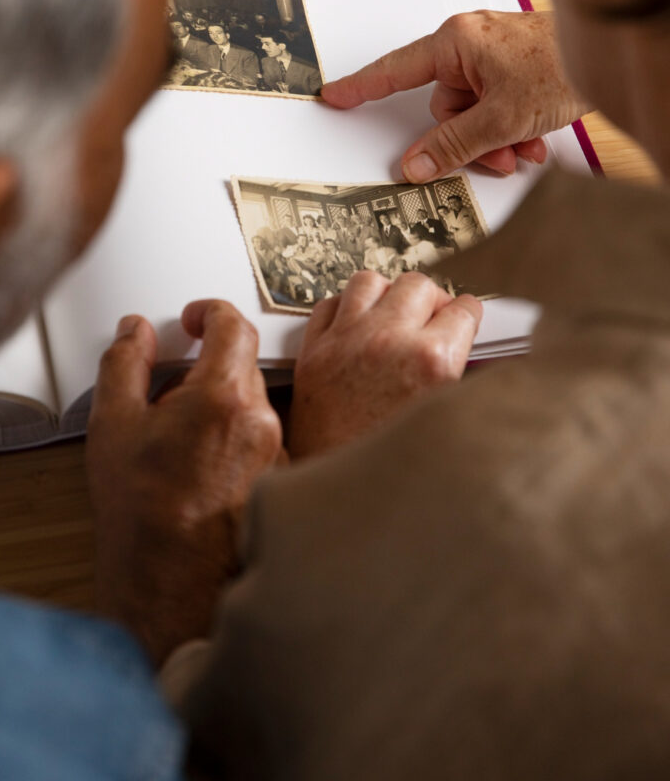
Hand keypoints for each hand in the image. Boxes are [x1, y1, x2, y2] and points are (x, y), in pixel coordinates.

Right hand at [86, 301, 281, 666]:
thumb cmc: (145, 515)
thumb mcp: (113, 424)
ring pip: (251, 404)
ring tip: (178, 437)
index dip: (210, 311)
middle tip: (171, 387)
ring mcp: (276, 453)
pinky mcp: (280, 480)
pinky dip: (232, 438)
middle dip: (208, 364)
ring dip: (219, 404)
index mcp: (224, 397)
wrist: (173, 586)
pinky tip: (198, 467)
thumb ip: (125, 363)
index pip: (234, 324)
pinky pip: (258, 439)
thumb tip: (136, 332)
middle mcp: (261, 421)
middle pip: (243, 364)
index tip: (194, 318)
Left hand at [289, 270, 481, 458]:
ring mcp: (347, 341)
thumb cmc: (393, 469)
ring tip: (390, 314)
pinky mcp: (314, 351)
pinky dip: (344, 308)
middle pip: (419, 284)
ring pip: (371, 281)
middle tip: (429, 318)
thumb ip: (458, 375)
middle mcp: (389, 341)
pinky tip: (354, 325)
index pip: (463, 308)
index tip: (463, 318)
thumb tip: (466, 347)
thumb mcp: (445, 420)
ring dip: (385, 294)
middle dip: (430, 299)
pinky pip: (329, 303)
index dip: (467, 314)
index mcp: (432, 361)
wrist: (339, 499)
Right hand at [321, 11, 588, 180]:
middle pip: (445, 107)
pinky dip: (511, 126)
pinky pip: (495, 105)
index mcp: (456, 42)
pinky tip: (535, 138)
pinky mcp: (513, 66)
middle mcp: (470, 43)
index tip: (334, 95)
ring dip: (496, 139)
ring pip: (474, 113)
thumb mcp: (502, 117)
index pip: (395, 70)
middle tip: (498, 158)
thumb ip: (454, 144)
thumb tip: (414, 165)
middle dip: (470, 140)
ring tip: (526, 148)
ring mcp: (493, 55)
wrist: (611, 50)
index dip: (362, 87)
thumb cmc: (561, 66)